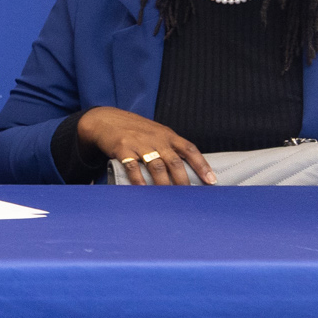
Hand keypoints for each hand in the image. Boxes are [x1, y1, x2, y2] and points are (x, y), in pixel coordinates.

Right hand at [76, 107, 213, 185]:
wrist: (106, 119)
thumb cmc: (134, 129)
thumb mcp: (155, 133)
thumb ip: (169, 147)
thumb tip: (186, 169)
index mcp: (167, 135)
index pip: (189, 149)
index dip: (202, 165)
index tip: (211, 180)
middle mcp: (156, 139)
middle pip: (174, 161)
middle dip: (183, 179)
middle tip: (188, 195)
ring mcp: (139, 144)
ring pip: (156, 166)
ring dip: (163, 183)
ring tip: (168, 198)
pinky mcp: (123, 149)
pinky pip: (133, 167)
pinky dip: (138, 179)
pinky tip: (143, 189)